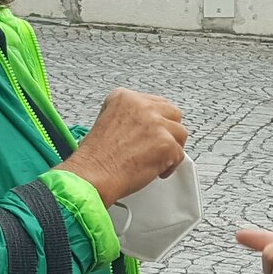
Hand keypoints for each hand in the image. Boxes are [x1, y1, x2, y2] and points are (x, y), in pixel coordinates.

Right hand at [59, 89, 186, 203]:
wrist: (92, 175)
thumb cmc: (95, 157)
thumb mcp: (107, 121)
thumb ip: (130, 117)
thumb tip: (148, 125)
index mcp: (125, 97)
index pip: (155, 103)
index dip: (156, 121)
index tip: (152, 132)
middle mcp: (141, 106)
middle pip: (173, 113)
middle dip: (168, 131)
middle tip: (158, 146)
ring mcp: (156, 124)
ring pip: (180, 133)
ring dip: (172, 148)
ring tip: (155, 159)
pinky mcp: (166, 143)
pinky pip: (180, 154)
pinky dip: (170, 166)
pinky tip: (154, 170)